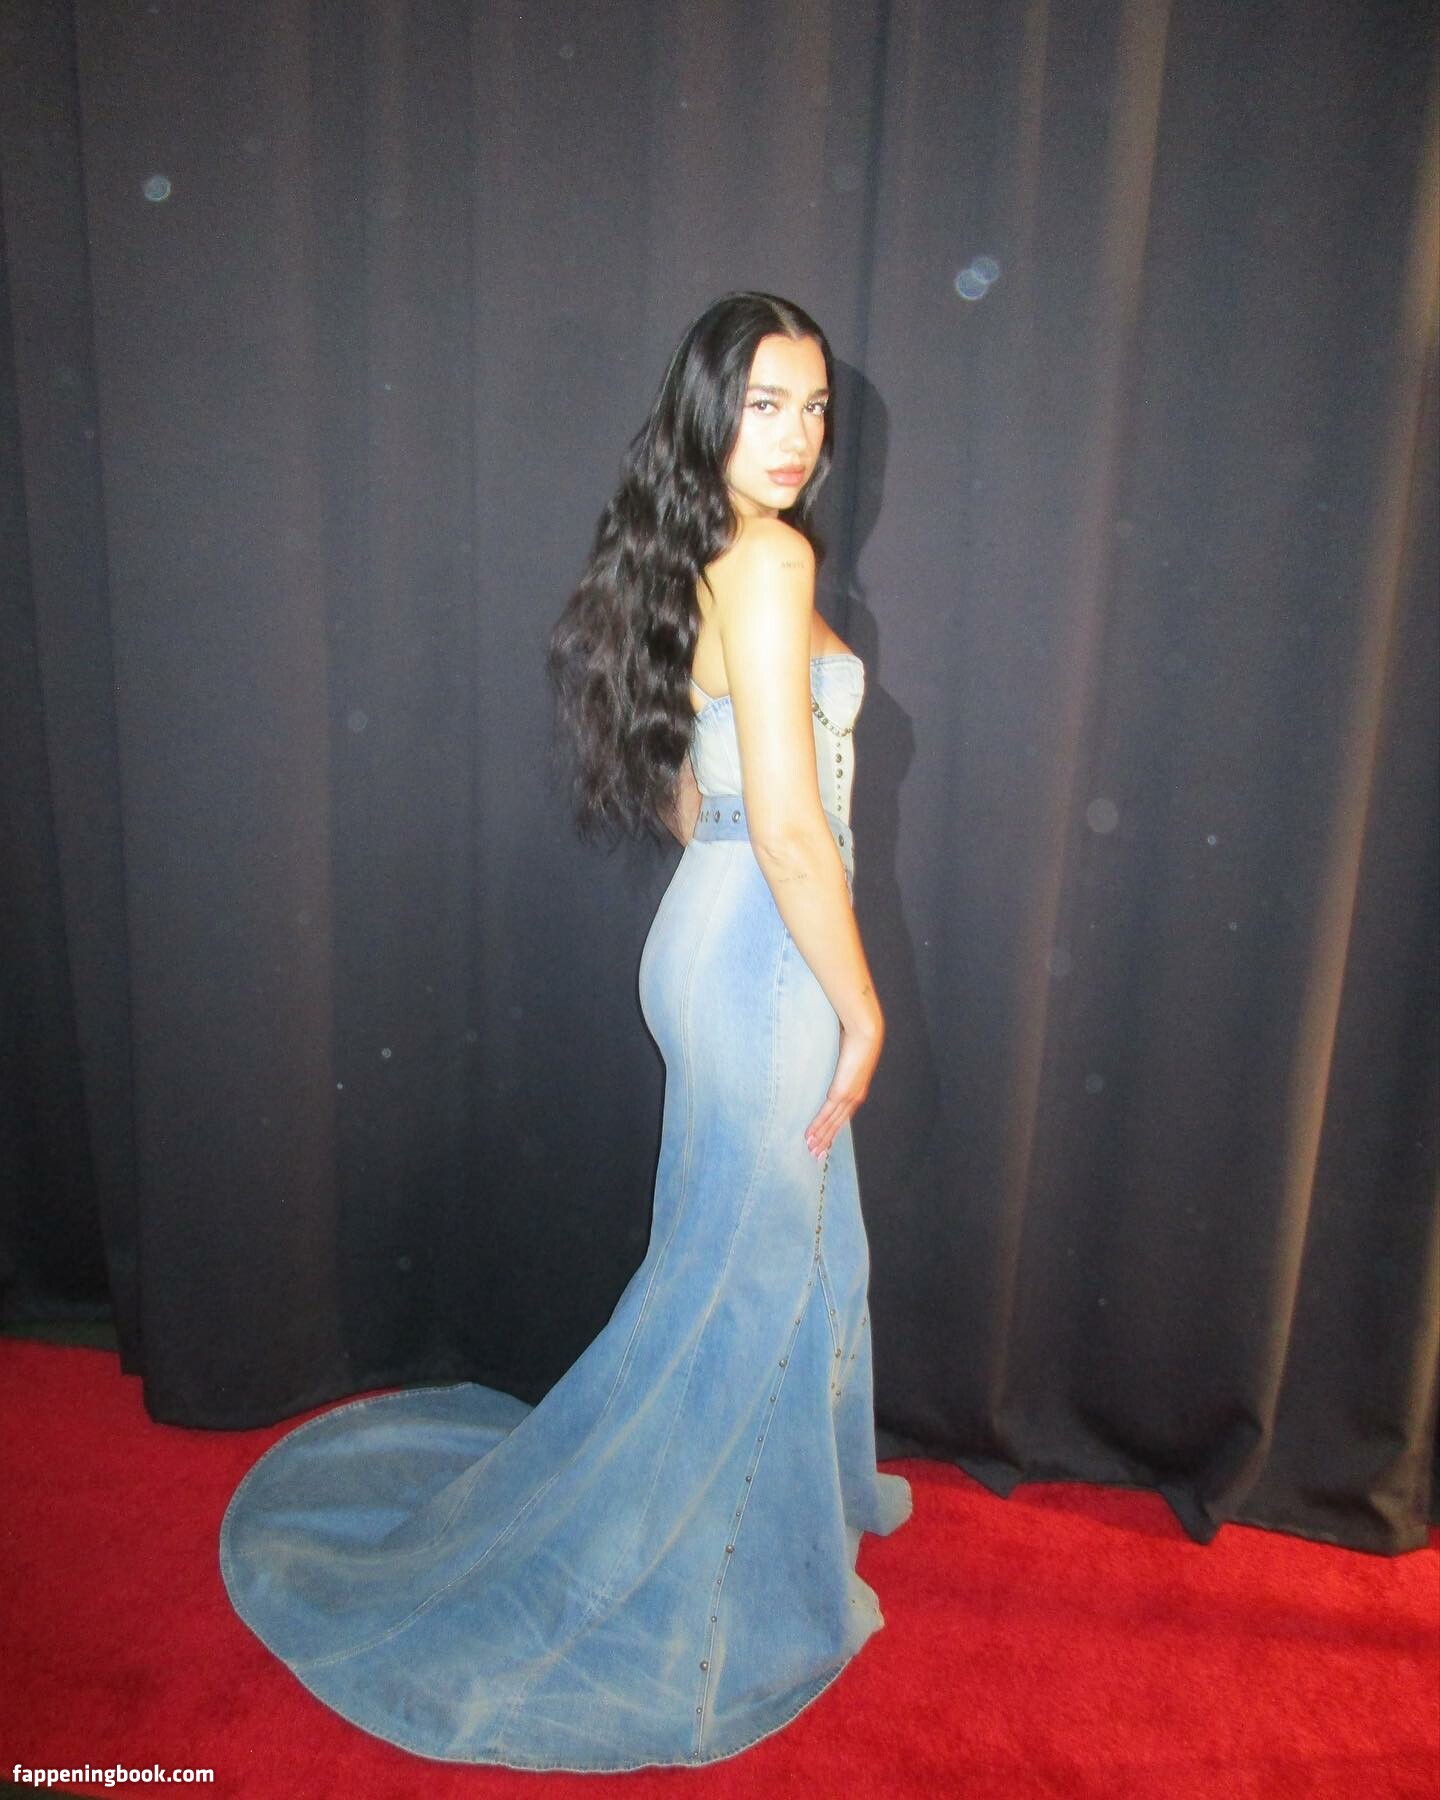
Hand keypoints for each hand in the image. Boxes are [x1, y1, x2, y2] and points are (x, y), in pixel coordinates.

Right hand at [804, 1017, 883, 1158]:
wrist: (865, 1034)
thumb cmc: (855, 1039)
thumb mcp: (846, 1056)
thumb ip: (839, 1064)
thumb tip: (830, 1063)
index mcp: (857, 1090)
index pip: (843, 1115)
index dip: (834, 1129)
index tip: (826, 1140)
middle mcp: (854, 1097)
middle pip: (838, 1124)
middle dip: (827, 1140)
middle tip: (816, 1155)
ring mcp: (848, 1096)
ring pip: (832, 1123)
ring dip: (821, 1137)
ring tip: (810, 1150)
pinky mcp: (840, 1092)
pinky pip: (826, 1113)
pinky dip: (817, 1126)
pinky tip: (809, 1135)